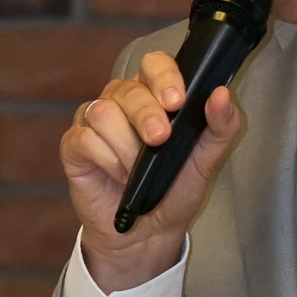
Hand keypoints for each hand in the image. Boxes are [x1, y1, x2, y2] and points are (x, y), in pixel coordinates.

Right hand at [60, 50, 241, 292]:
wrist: (148, 233)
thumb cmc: (175, 190)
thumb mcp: (207, 162)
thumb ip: (221, 128)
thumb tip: (221, 94)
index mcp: (154, 94)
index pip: (154, 64)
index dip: (163, 77)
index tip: (177, 101)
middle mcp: (122, 101)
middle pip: (128, 89)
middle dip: (146, 114)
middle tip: (161, 140)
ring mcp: (95, 121)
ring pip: (103, 112)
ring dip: (126, 146)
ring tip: (138, 171)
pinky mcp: (74, 145)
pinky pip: (85, 139)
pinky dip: (107, 160)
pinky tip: (120, 177)